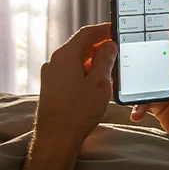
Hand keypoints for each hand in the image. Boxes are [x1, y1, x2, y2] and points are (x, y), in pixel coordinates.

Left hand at [35, 24, 117, 145]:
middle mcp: (54, 62)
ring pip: (76, 61)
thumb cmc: (77, 112)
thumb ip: (105, 59)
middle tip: (117, 52)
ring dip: (93, 63)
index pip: (86, 34)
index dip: (103, 30)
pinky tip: (96, 85)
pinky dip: (85, 73)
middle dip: (100, 48)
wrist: (56, 139)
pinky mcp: (51, 88)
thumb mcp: (100, 82)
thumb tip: (108, 45)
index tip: (115, 30)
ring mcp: (51, 76)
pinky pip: (70, 73)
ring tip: (110, 71)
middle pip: (80, 46)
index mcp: (65, 56)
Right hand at [130, 0, 168, 148]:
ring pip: (144, 67)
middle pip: (158, 43)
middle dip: (146, 31)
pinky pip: (140, 95)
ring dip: (133, 69)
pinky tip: (135, 111)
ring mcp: (165, 82)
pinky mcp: (156, 98)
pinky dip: (136, 103)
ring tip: (122, 68)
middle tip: (133, 20)